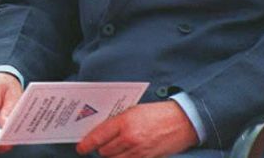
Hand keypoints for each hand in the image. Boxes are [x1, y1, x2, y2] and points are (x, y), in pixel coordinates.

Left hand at [76, 101, 198, 156]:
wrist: (182, 122)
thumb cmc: (157, 113)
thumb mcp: (133, 111)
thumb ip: (117, 122)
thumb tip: (102, 131)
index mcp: (124, 122)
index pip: (98, 136)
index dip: (87, 144)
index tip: (81, 148)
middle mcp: (130, 138)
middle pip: (105, 151)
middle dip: (101, 149)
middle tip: (100, 145)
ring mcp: (139, 151)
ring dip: (111, 156)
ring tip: (113, 149)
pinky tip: (125, 154)